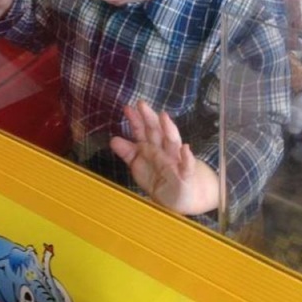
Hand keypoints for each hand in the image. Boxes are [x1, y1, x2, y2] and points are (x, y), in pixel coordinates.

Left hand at [109, 100, 218, 215]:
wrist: (183, 196)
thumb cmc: (161, 179)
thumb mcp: (141, 166)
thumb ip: (128, 153)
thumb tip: (113, 140)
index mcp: (153, 147)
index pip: (143, 132)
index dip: (136, 121)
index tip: (128, 109)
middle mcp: (165, 150)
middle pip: (157, 132)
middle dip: (149, 118)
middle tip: (141, 105)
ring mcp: (176, 160)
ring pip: (173, 143)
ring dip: (168, 129)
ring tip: (164, 117)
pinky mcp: (186, 175)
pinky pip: (188, 166)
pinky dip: (187, 157)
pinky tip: (185, 149)